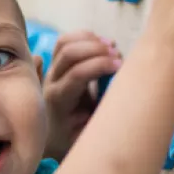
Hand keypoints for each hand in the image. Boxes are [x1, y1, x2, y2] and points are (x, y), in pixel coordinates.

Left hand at [42, 31, 121, 160]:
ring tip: (111, 47)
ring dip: (90, 40)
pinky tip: (103, 44)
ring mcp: (51, 71)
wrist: (58, 136)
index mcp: (59, 101)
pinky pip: (65, 41)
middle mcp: (51, 83)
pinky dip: (86, 36)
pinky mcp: (56, 63)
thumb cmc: (78, 136)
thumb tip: (121, 97)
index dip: (99, 66)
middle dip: (96, 49)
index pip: (76, 75)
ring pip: (64, 43)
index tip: (120, 66)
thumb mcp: (90, 133)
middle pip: (68, 54)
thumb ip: (101, 116)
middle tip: (118, 55)